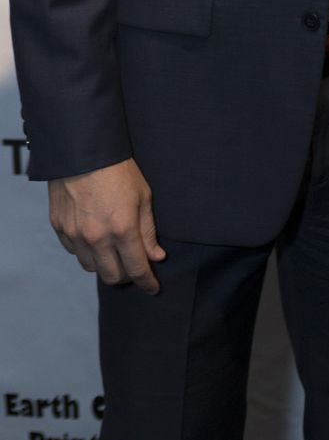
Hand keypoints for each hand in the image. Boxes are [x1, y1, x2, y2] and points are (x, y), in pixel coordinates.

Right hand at [49, 158, 165, 293]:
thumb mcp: (143, 196)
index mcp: (122, 229)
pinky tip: (95, 239)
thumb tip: (156, 257)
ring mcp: (76, 235)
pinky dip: (87, 252)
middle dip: (127, 276)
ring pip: (92, 268)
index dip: (147, 283)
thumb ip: (148, 231)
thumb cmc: (118, 170)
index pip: (137, 269)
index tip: (153, 288)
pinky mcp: (60, 229)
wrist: (82, 151)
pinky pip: (75, 253)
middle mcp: (97, 238)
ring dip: (105, 265)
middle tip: (134, 266)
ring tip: (114, 251)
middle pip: (112, 276)